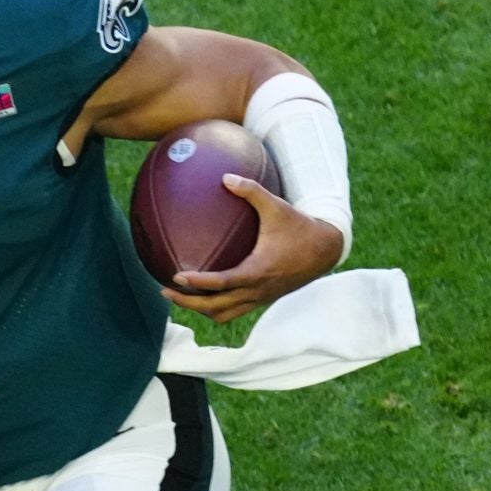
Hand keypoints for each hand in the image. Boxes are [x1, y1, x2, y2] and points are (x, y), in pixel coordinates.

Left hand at [163, 174, 345, 322]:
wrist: (326, 249)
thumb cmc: (300, 226)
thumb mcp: (276, 206)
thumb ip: (251, 191)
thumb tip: (225, 176)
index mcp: (258, 271)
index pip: (222, 283)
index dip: (198, 283)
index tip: (176, 277)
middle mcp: (258, 290)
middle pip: (216, 307)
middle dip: (188, 303)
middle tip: (164, 290)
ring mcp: (260, 298)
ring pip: (224, 314)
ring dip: (201, 309)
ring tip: (179, 296)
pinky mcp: (263, 299)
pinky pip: (235, 310)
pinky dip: (217, 307)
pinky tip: (204, 292)